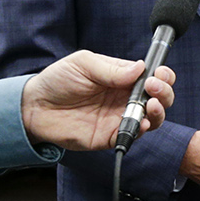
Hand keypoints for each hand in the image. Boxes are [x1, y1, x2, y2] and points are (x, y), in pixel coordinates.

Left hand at [20, 51, 174, 150]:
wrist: (35, 106)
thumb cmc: (58, 80)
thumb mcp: (83, 64)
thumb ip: (112, 69)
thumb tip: (140, 68)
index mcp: (122, 77)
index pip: (152, 76)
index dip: (162, 75)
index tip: (159, 74)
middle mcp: (124, 98)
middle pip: (159, 98)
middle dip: (165, 93)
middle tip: (154, 88)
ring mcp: (119, 117)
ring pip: (151, 118)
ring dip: (158, 112)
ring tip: (151, 105)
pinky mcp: (110, 136)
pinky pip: (132, 135)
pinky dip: (140, 130)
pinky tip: (140, 122)